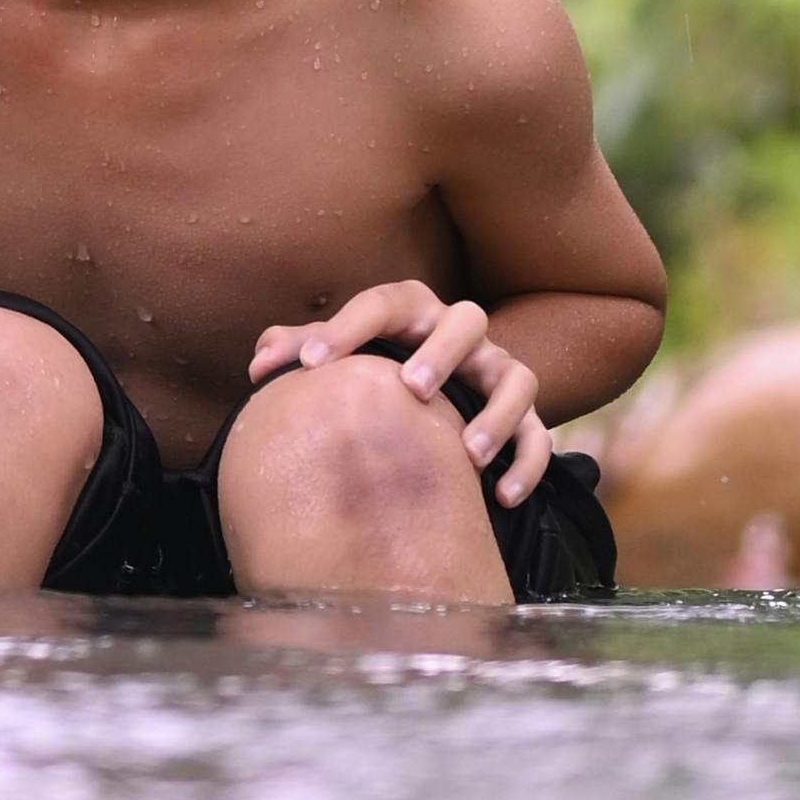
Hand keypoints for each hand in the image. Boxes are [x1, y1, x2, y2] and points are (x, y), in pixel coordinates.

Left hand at [252, 278, 553, 508]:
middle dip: (441, 352)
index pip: (382, 302)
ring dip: (496, 414)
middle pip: (466, 319)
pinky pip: (540, 434)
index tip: (311, 364)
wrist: (441, 389)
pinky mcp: (526, 415)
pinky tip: (501, 497)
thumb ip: (302, 351)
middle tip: (411, 389)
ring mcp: (497, 371)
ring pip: (518, 377)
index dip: (345, 327)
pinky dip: (527, 464)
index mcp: (412, 310)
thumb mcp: (343, 353)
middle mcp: (461, 333)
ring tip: (468, 454)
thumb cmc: (377, 368)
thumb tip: (259, 365)